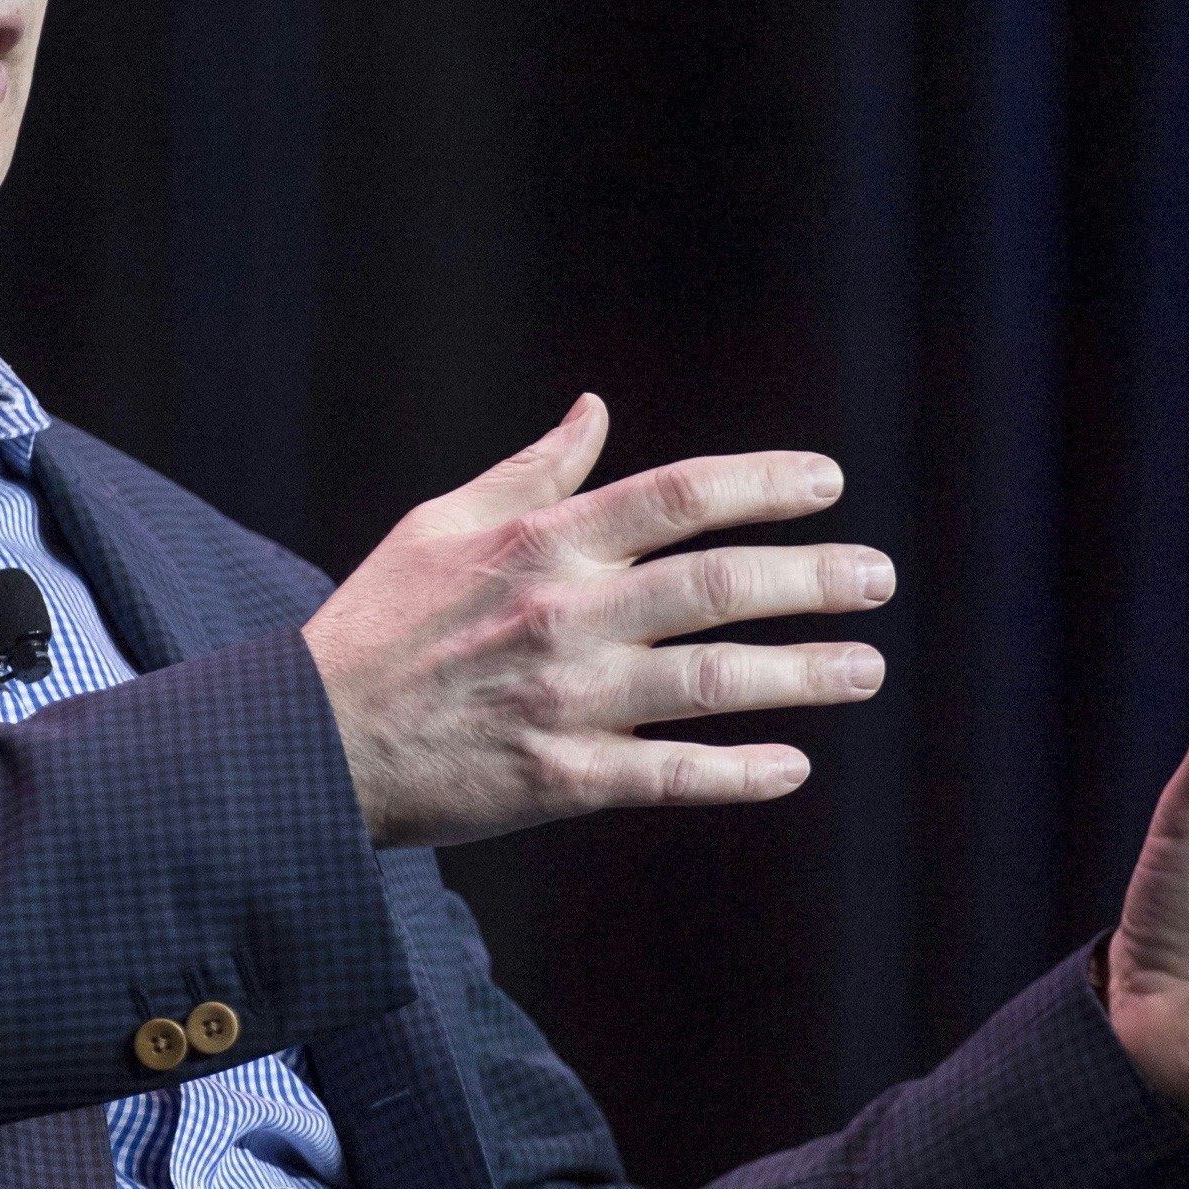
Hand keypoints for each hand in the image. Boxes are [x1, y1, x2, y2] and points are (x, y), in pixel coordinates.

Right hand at [299, 395, 893, 847]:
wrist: (308, 742)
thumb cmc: (379, 623)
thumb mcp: (443, 524)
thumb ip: (533, 470)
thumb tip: (596, 409)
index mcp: (542, 541)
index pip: (678, 496)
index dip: (764, 485)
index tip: (828, 482)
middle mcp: (566, 613)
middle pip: (718, 584)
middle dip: (814, 578)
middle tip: (880, 579)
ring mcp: (568, 699)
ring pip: (712, 682)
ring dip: (803, 673)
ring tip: (866, 667)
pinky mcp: (560, 779)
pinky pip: (671, 775)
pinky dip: (739, 773)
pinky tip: (794, 765)